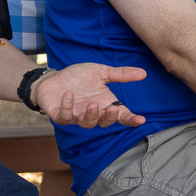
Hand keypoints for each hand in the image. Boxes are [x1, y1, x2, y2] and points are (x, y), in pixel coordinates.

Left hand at [33, 62, 148, 128]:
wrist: (53, 78)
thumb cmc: (78, 77)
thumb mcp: (101, 72)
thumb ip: (120, 74)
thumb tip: (143, 73)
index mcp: (105, 104)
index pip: (121, 115)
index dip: (131, 119)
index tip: (141, 120)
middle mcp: (92, 113)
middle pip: (104, 123)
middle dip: (109, 118)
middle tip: (112, 108)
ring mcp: (76, 116)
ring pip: (86, 124)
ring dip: (91, 116)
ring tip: (92, 104)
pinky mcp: (60, 115)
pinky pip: (65, 117)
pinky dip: (67, 107)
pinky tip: (68, 94)